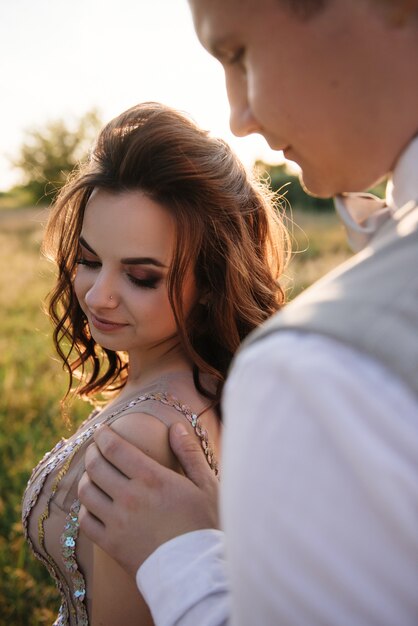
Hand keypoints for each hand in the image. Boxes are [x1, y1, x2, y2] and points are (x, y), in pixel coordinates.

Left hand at [78, 422, 219, 577]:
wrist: (196, 573)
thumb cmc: (205, 526)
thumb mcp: (206, 485)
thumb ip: (189, 452)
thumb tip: (175, 427)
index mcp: (152, 479)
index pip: (115, 448)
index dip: (104, 435)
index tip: (102, 430)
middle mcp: (129, 497)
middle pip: (96, 466)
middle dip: (92, 452)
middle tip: (95, 448)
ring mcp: (117, 522)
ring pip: (86, 492)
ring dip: (87, 478)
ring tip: (93, 474)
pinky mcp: (111, 544)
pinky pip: (85, 521)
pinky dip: (85, 508)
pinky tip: (94, 504)